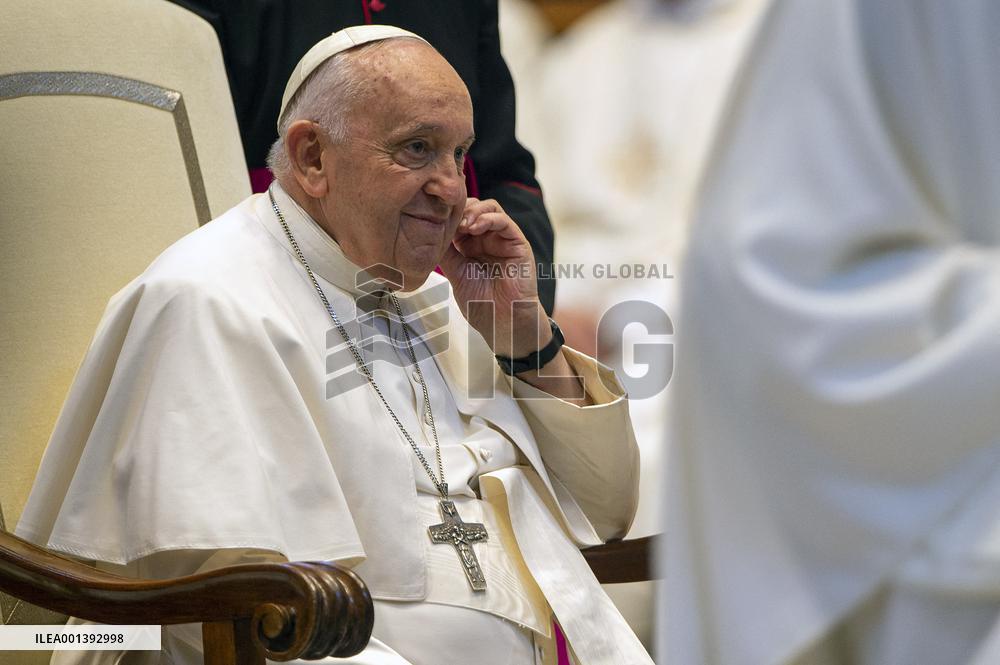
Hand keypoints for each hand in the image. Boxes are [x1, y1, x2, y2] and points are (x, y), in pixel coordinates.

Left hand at [439, 198, 550, 356]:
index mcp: (471, 244)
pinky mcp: (518, 243)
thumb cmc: (481, 304)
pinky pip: (504, 221)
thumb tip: (428, 233)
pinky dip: (489, 218)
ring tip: (462, 224)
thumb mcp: (455, 274)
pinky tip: (474, 227)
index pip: (460, 217)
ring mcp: (503, 239)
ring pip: (490, 208)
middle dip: (460, 209)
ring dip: (474, 211)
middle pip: (474, 207)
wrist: (502, 322)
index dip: (448, 215)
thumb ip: (446, 253)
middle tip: (448, 220)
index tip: (435, 220)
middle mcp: (487, 238)